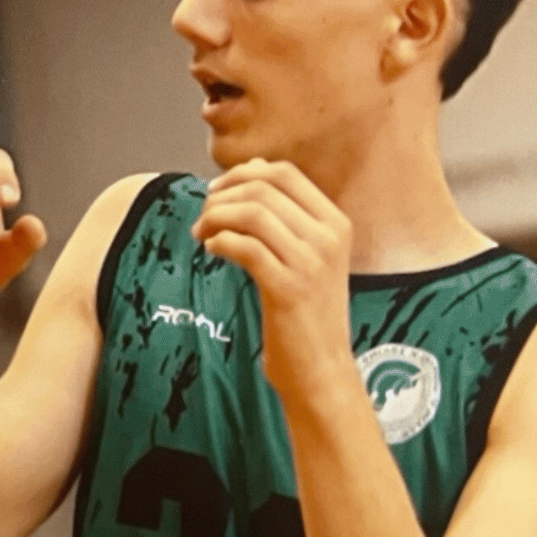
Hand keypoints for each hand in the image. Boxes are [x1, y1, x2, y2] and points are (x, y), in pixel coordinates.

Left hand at [192, 159, 354, 402]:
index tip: (216, 192)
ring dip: (215, 218)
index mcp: (336, 223)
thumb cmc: (305, 313)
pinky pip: (245, 248)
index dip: (241, 174)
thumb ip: (284, 218)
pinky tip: (210, 251)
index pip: (285, 173)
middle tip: (202, 217)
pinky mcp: (289, 288)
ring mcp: (311, 262)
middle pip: (264, 188)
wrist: (321, 367)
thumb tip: (250, 169)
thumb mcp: (306, 258)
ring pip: (252, 213)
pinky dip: (220, 243)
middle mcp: (329, 237)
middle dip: (222, 196)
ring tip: (200, 235)